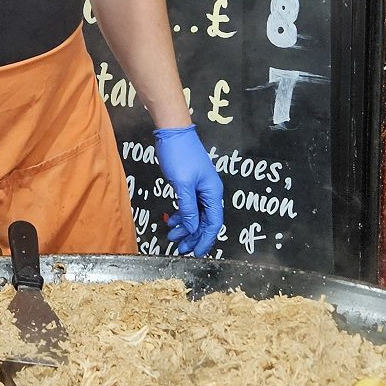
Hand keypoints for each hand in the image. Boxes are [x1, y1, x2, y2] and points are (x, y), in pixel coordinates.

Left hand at [154, 125, 223, 255]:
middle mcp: (210, 192)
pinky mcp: (190, 185)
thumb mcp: (183, 184)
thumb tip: (192, 227)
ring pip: (196, 215)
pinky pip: (189, 206)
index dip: (206, 239)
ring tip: (172, 237)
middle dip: (193, 236)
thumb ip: (188, 207)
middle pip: (205, 221)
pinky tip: (172, 222)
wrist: (173, 133)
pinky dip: (181, 216)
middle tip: (181, 249)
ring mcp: (200, 189)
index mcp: (213, 192)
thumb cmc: (180, 154)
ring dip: (185, 227)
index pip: (213, 222)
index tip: (197, 252)